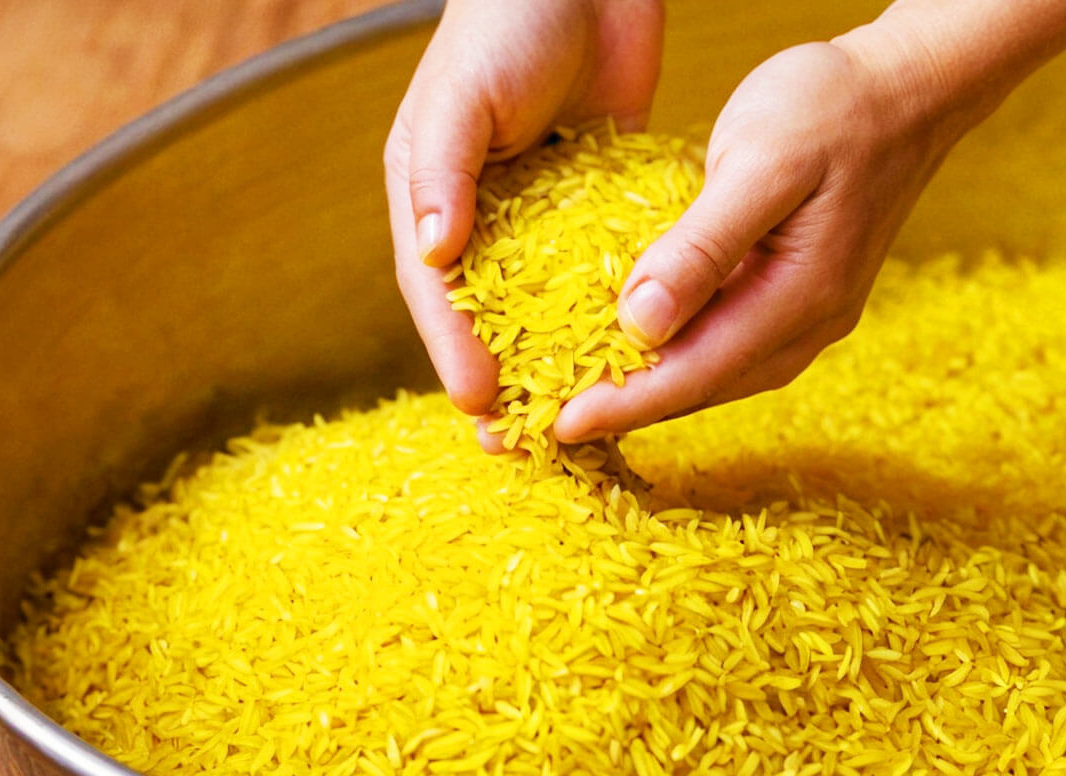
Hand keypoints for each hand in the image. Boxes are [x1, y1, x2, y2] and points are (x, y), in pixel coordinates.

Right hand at [384, 0, 663, 417]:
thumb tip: (431, 254)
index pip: (437, 291)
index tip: (480, 406)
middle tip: (521, 444)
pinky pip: (600, 269)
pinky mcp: (596, 203)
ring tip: (580, 419)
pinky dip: (610, 310)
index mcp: (433, 195)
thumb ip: (443, 171)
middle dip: (504, 378)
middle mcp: (484, 215)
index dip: (453, 351)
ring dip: (560, 361)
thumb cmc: (507, 21)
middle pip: (490, 314)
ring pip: (548, 305)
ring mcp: (542, 214)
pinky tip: (634, 356)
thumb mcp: (462, 95)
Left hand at [552, 38, 969, 442]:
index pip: (694, 372)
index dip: (624, 404)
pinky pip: (728, 346)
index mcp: (799, 298)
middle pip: (702, 387)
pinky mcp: (801, 298)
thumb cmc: (830, 108)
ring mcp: (810, 316)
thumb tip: (641, 325)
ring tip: (585, 399)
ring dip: (651, 392)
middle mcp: (809, 324)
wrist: (908, 88)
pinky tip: (641, 353)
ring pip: (716, 374)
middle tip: (550, 425)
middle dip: (627, 410)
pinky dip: (679, 358)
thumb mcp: (758, 163)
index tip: (558, 427)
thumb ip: (702, 248)